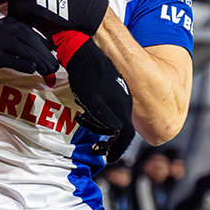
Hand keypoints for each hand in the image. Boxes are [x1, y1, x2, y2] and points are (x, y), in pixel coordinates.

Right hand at [0, 17, 58, 76]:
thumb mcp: (8, 32)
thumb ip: (25, 38)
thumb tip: (48, 48)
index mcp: (16, 23)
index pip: (36, 36)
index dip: (47, 48)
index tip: (55, 57)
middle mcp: (10, 29)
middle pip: (33, 44)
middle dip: (46, 57)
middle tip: (55, 67)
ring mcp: (2, 41)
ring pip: (26, 52)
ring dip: (39, 62)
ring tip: (48, 71)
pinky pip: (13, 60)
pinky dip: (24, 65)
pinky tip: (33, 68)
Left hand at [64, 39, 133, 160]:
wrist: (83, 51)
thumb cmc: (84, 77)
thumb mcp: (91, 99)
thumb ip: (104, 116)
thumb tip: (116, 130)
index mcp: (122, 107)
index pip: (127, 134)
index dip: (119, 149)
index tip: (110, 159)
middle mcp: (125, 101)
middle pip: (121, 128)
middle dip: (108, 140)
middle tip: (94, 147)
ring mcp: (119, 93)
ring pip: (114, 117)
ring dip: (99, 126)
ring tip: (82, 121)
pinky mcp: (113, 87)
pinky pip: (109, 107)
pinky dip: (99, 115)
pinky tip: (84, 109)